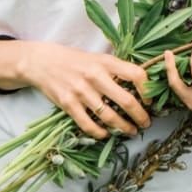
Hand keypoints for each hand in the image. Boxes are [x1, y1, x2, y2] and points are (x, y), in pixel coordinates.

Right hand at [20, 42, 150, 139]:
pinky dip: (100, 133)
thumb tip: (141, 84)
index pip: (136, 74)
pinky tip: (106, 134)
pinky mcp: (67, 104)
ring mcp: (81, 91)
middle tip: (146, 123)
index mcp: (106, 62)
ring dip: (123, 127)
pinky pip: (88, 124)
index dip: (147, 90)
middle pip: (126, 101)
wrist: (42, 62)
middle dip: (140, 116)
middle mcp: (95, 76)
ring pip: (109, 116)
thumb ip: (116, 70)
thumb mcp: (97, 58)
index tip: (149, 101)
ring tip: (130, 131)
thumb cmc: (74, 60)